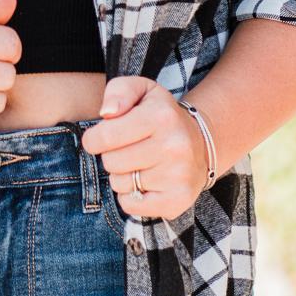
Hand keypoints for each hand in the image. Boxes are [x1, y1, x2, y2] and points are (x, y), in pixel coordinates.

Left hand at [79, 75, 209, 222]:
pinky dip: (130, 196)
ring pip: (119, 184)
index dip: (94, 139)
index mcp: (161, 116)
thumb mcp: (142, 91)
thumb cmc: (161, 116)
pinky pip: (131, 205)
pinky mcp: (178, 200)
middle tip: (127, 149)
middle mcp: (173, 146)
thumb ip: (118, 91)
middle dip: (111, 156)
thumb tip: (106, 113)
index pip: (104, 137)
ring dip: (122, 176)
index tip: (101, 137)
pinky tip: (144, 182)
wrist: (200, 143)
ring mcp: (178, 175)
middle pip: (110, 162)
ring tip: (138, 164)